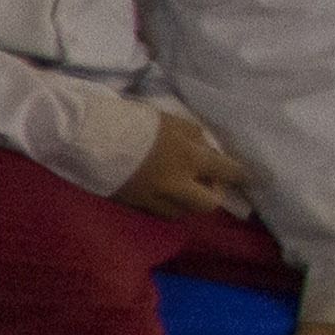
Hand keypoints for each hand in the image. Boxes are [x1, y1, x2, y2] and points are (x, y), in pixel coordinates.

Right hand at [118, 105, 252, 219]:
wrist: (88, 137)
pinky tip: (156, 192)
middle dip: (212, 194)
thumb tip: (205, 151)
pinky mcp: (132, 205)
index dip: (239, 174)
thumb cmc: (132, 122)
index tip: (245, 176)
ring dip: (185, 202)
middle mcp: (176, 186)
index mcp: (188, 159)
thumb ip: (193, 137)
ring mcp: (152, 199)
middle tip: (206, 183)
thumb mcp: (171, 121)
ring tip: (178, 189)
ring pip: (181, 212)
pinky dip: (162, 204)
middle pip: (208, 204)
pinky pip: (156, 212)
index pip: (226, 171)